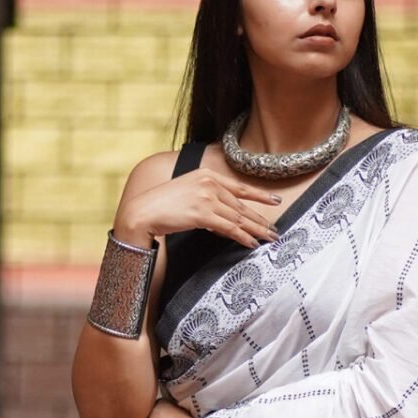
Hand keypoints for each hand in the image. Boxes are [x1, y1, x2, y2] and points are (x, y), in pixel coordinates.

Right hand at [116, 165, 281, 250]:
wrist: (143, 211)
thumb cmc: (161, 205)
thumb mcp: (187, 192)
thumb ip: (207, 199)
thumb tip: (224, 217)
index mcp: (206, 175)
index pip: (239, 187)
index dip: (259, 195)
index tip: (275, 201)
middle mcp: (209, 183)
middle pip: (241, 205)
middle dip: (260, 219)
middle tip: (274, 230)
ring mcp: (206, 197)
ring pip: (238, 217)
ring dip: (256, 230)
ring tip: (268, 238)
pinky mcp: (202, 213)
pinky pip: (229, 227)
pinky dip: (242, 236)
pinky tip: (252, 242)